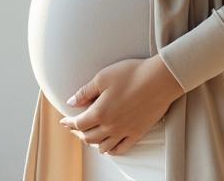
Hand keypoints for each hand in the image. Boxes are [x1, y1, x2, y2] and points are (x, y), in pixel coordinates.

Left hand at [58, 54, 184, 154]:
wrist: (160, 79)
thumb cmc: (132, 74)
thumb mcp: (103, 77)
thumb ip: (85, 92)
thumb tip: (71, 102)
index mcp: (100, 112)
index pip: (78, 124)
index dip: (69, 123)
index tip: (64, 121)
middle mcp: (110, 126)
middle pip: (88, 137)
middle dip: (79, 133)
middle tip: (75, 128)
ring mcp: (124, 131)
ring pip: (103, 146)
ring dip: (94, 143)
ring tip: (91, 137)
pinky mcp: (138, 133)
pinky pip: (121, 148)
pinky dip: (112, 150)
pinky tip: (108, 147)